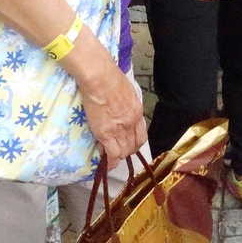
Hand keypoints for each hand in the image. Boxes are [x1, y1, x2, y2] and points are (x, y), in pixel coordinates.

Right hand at [73, 44, 146, 160]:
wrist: (100, 78)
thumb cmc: (110, 78)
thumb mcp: (127, 92)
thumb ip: (126, 104)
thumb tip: (120, 109)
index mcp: (137, 112)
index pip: (141, 135)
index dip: (135, 144)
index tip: (128, 145)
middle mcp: (131, 123)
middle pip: (133, 146)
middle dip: (126, 151)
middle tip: (117, 151)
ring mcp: (119, 130)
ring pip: (123, 152)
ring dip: (117, 156)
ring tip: (109, 155)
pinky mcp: (106, 134)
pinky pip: (111, 153)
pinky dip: (109, 161)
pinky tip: (106, 164)